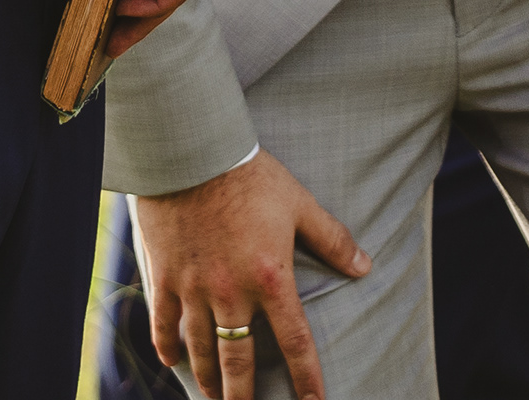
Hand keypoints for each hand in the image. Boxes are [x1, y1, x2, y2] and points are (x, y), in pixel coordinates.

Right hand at [134, 150, 369, 399]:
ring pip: (200, 350)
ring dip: (208, 380)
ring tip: (213, 398)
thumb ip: (332, 239)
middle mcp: (231, 293)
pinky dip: (166, 346)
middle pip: (239, 361)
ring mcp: (194, 288)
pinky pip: (163, 323)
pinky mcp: (164, 277)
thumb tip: (365, 266)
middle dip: (243, 397)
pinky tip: (171, 362)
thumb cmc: (250, 175)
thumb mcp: (299, 203)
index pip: (295, 342)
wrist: (190, 152)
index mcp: (271, 278)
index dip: (307, 379)